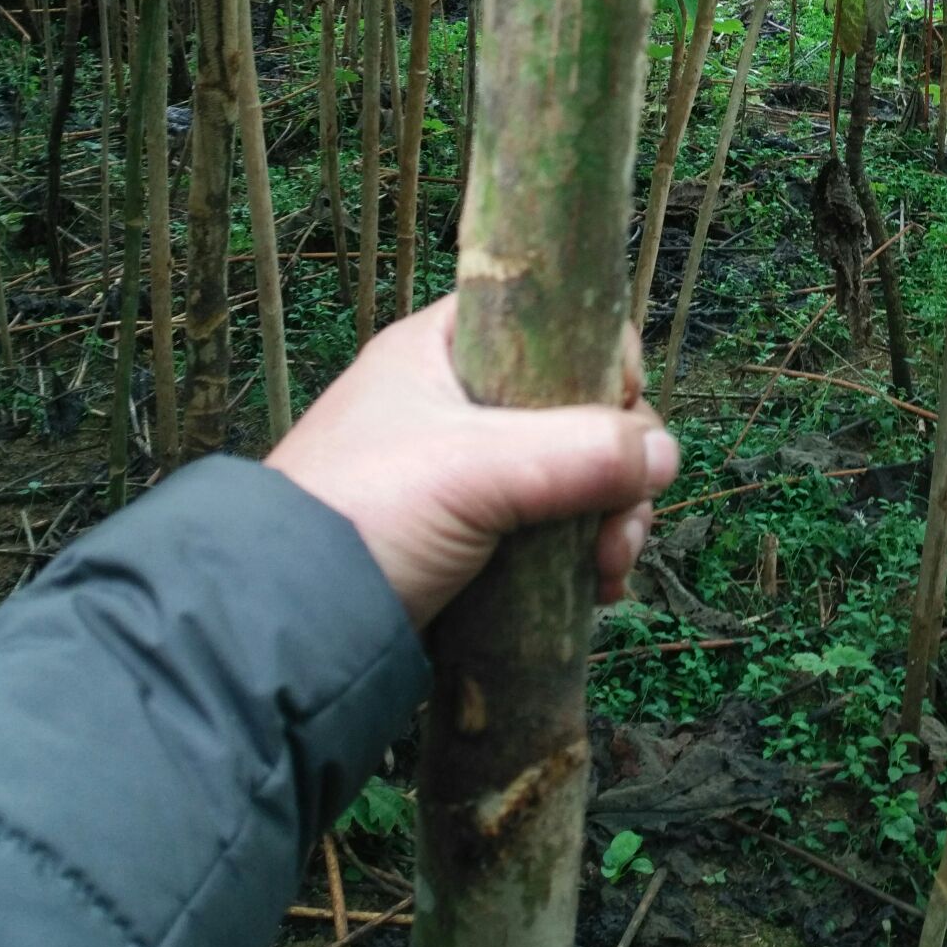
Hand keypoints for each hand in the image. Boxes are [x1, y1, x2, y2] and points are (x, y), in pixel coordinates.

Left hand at [269, 297, 677, 627]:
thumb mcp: (477, 468)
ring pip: (573, 474)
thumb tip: (668, 454)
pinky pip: (551, 528)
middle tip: (624, 525)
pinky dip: (582, 553)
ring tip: (608, 573)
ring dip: (610, 518)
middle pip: (578, 408)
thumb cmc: (366, 514)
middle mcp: (457, 401)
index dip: (603, 363)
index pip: (553, 321)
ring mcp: (462, 472)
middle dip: (620, 468)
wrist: (279, 625)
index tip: (621, 416)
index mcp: (444, 350)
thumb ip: (581, 451)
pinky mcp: (469, 537)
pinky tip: (596, 590)